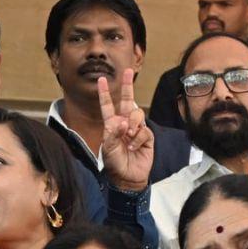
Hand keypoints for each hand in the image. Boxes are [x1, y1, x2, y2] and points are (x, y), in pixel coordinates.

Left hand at [99, 69, 152, 192]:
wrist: (127, 177)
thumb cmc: (114, 163)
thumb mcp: (108, 149)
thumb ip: (113, 134)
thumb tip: (122, 121)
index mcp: (111, 125)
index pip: (108, 106)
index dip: (105, 93)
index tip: (101, 80)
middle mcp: (124, 124)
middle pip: (127, 101)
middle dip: (127, 86)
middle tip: (127, 71)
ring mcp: (136, 129)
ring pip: (137, 114)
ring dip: (133, 125)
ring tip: (128, 137)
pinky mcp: (146, 136)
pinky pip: (144, 130)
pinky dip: (138, 139)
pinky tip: (134, 147)